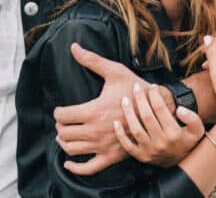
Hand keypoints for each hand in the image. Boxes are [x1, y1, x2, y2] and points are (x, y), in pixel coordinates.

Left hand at [54, 43, 148, 174]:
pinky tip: (69, 163)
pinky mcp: (111, 157)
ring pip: (72, 149)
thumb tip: (74, 47)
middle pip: (63, 133)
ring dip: (64, 142)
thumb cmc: (134, 88)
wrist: (157, 109)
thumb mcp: (114, 71)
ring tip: (66, 135)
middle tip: (64, 121)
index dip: (58, 112)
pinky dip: (75, 167)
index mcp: (93, 111)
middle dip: (60, 126)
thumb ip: (92, 60)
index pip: (62, 116)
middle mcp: (95, 131)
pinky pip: (88, 169)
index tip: (61, 110)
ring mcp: (102, 146)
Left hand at [113, 83, 204, 167]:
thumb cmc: (186, 140)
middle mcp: (161, 142)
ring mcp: (149, 150)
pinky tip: (116, 122)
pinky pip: (127, 146)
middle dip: (140, 99)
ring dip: (128, 113)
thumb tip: (179, 109)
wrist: (181, 162)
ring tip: (125, 100)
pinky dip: (120, 134)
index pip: (160, 109)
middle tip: (136, 87)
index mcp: (174, 133)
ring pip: (135, 129)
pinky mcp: (141, 157)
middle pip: (146, 116)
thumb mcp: (197, 130)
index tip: (152, 86)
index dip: (155, 95)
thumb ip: (192, 118)